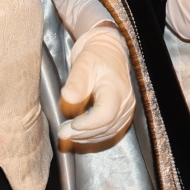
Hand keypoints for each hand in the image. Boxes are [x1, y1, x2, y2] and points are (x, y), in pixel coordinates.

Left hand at [58, 25, 135, 147]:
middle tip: (63, 133)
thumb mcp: (82, 64)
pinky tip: (81, 135)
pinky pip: (111, 130)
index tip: (71, 125)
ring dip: (88, 137)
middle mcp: (125, 101)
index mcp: (116, 88)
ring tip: (68, 135)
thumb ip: (76, 82)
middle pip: (106, 126)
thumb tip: (68, 98)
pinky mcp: (123, 114)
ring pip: (109, 132)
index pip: (105, 114)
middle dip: (83, 133)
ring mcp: (126, 109)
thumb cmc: (95, 56)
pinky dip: (95, 135)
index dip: (88, 124)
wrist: (108, 52)